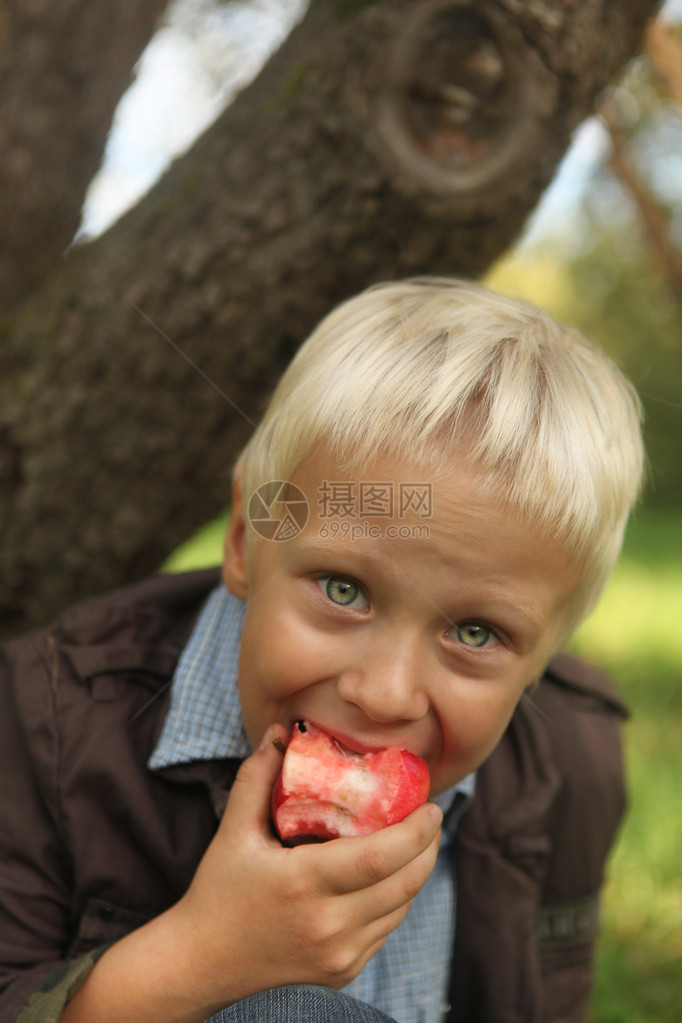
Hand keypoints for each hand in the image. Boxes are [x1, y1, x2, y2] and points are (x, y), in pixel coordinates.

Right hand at [171, 724, 442, 1009]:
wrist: (203, 963)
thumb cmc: (218, 890)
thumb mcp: (233, 829)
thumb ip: (257, 776)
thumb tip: (281, 730)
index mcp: (302, 884)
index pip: (379, 857)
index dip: (416, 832)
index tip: (432, 806)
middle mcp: (327, 925)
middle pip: (404, 884)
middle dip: (428, 847)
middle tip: (431, 817)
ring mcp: (339, 954)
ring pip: (400, 908)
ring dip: (416, 872)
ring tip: (417, 840)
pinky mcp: (344, 970)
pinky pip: (385, 929)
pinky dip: (395, 899)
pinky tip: (389, 874)